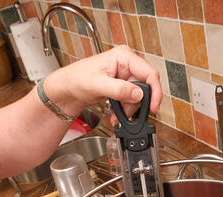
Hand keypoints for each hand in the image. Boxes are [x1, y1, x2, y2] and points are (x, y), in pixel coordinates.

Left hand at [44, 45, 162, 123]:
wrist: (68, 89)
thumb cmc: (77, 78)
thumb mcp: (98, 84)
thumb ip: (119, 89)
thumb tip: (138, 94)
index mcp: (123, 56)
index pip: (149, 73)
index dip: (154, 91)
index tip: (154, 107)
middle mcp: (127, 64)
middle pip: (145, 86)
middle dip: (137, 103)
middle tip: (128, 113)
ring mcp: (125, 75)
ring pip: (138, 97)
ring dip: (129, 109)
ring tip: (116, 116)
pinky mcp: (122, 86)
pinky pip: (130, 100)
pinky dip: (125, 110)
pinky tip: (116, 114)